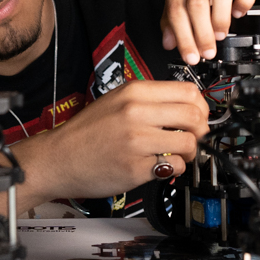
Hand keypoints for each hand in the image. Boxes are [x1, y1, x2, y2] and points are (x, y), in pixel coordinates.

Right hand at [5, 80, 208, 208]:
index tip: (199, 116)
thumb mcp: (116, 101)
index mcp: (133, 92)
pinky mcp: (135, 167)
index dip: (201, 106)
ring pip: (189, 143)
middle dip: (201, 130)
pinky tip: (163, 166)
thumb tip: (186, 105)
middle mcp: (136, 113)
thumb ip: (149, 100)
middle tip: (194, 137)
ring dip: (190, 152)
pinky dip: (175, 169)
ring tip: (178, 154)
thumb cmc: (86, 132)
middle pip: (194, 116)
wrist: (58, 158)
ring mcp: (136, 141)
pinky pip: (173, 166)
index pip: (188, 91)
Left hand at [162, 0, 259, 63]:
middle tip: (207, 52)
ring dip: (219, 19)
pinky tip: (239, 13)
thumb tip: (169, 41)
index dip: (182, 35)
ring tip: (220, 36)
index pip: (176, 5)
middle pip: (196, 1)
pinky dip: (242, 2)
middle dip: (201, 33)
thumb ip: (176, 12)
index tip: (190, 55)